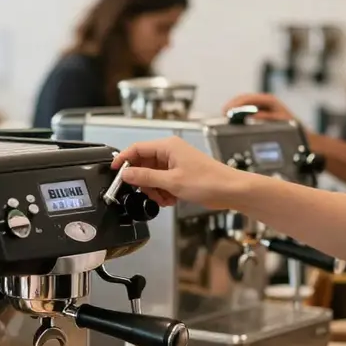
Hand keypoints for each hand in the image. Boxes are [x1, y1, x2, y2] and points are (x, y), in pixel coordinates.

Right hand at [111, 136, 241, 209]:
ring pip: (152, 176)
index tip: (114, 172)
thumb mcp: (172, 182)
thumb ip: (145, 178)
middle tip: (148, 193)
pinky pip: (163, 182)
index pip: (136, 149)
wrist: (231, 191)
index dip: (123, 160)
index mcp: (168, 147)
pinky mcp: (181, 174)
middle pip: (143, 165)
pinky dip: (164, 192)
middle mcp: (170, 152)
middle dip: (144, 182)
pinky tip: (172, 199)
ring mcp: (176, 163)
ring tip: (165, 198)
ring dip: (155, 190)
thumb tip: (126, 174)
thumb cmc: (209, 181)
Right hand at [222, 92, 300, 123]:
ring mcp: (261, 105)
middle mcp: (264, 100)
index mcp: (269, 100)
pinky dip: (237, 112)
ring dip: (233, 108)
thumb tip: (250, 115)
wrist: (299, 132)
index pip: (248, 98)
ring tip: (225, 115)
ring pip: (243, 103)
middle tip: (223, 113)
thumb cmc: (290, 126)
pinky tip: (232, 118)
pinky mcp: (259, 111)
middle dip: (232, 105)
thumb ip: (265, 117)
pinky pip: (245, 109)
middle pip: (243, 99)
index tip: (228, 110)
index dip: (237, 103)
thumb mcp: (278, 121)